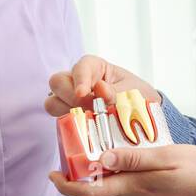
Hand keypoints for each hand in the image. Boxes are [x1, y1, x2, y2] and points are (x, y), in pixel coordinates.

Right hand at [44, 55, 160, 117]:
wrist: (143, 114)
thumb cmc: (137, 96)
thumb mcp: (131, 92)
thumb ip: (115, 92)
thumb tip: (99, 89)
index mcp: (94, 67)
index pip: (80, 66)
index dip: (79, 79)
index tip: (82, 93)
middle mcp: (78, 81)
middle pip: (57, 82)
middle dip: (69, 96)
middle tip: (88, 108)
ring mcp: (71, 100)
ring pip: (52, 103)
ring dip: (66, 112)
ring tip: (87, 119)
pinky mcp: (70, 117)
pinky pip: (59, 120)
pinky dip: (69, 125)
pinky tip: (84, 129)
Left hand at [49, 144, 195, 195]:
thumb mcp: (168, 155)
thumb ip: (134, 158)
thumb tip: (102, 158)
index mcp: (137, 187)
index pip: (90, 193)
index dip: (66, 187)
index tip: (54, 175)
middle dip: (84, 190)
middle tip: (86, 167)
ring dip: (104, 194)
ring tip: (111, 170)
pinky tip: (133, 178)